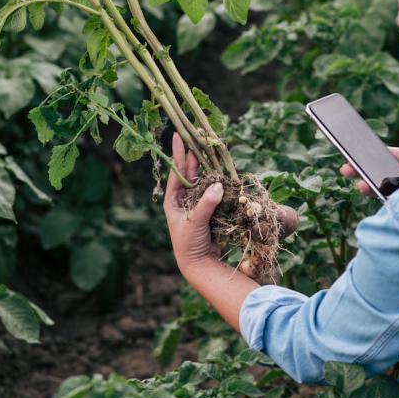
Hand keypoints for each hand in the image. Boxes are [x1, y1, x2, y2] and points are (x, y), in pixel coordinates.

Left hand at [163, 133, 298, 272]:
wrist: (199, 263)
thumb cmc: (189, 243)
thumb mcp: (195, 222)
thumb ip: (206, 204)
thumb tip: (218, 185)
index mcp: (173, 200)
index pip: (176, 172)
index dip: (179, 153)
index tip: (177, 135)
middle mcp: (185, 199)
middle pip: (191, 171)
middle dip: (195, 154)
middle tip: (198, 134)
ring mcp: (198, 203)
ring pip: (205, 179)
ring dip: (210, 165)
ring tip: (213, 147)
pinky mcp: (211, 209)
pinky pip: (216, 191)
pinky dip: (221, 180)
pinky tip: (225, 168)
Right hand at [338, 142, 398, 195]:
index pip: (389, 156)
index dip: (371, 155)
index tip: (354, 154)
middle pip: (382, 173)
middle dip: (364, 171)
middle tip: (345, 170)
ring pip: (387, 189)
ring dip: (373, 187)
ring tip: (360, 187)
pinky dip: (389, 202)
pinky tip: (381, 199)